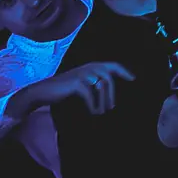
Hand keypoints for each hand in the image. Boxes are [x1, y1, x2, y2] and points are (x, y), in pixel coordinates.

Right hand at [18, 61, 132, 116]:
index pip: (112, 65)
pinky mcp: (75, 83)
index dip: (124, 71)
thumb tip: (110, 93)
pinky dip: (94, 105)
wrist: (44, 91)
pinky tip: (94, 112)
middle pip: (108, 78)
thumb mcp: (82, 84)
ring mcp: (82, 74)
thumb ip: (95, 84)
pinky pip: (90, 94)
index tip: (133, 79)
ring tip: (102, 112)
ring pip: (101, 86)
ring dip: (104, 100)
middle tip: (112, 107)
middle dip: (112, 94)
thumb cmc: (64, 90)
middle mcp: (88, 67)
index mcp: (91, 66)